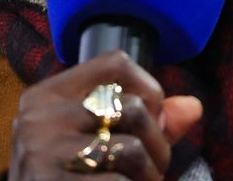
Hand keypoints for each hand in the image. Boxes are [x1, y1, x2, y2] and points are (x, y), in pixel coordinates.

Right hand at [8, 50, 202, 179]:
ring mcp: (43, 153)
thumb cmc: (70, 180)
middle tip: (154, 169)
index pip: (115, 63)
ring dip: (150, 175)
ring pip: (131, 149)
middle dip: (158, 143)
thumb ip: (144, 123)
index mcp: (46, 96)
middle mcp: (39, 117)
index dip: (149, 88)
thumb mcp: (97, 143)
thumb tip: (193, 107)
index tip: (153, 120)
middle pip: (130, 107)